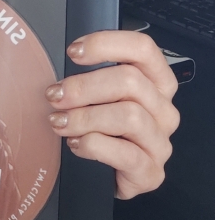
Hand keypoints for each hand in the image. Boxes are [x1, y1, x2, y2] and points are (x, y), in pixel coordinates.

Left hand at [45, 31, 179, 198]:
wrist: (110, 175)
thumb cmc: (103, 128)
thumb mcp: (99, 96)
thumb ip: (91, 75)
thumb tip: (64, 59)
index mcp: (155, 82)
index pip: (143, 48)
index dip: (106, 44)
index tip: (73, 52)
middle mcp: (163, 109)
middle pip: (130, 81)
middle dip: (84, 86)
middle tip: (55, 96)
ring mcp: (160, 142)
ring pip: (129, 116)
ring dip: (85, 117)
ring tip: (60, 122)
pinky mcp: (151, 172)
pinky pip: (125, 153)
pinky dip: (94, 145)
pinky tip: (76, 144)